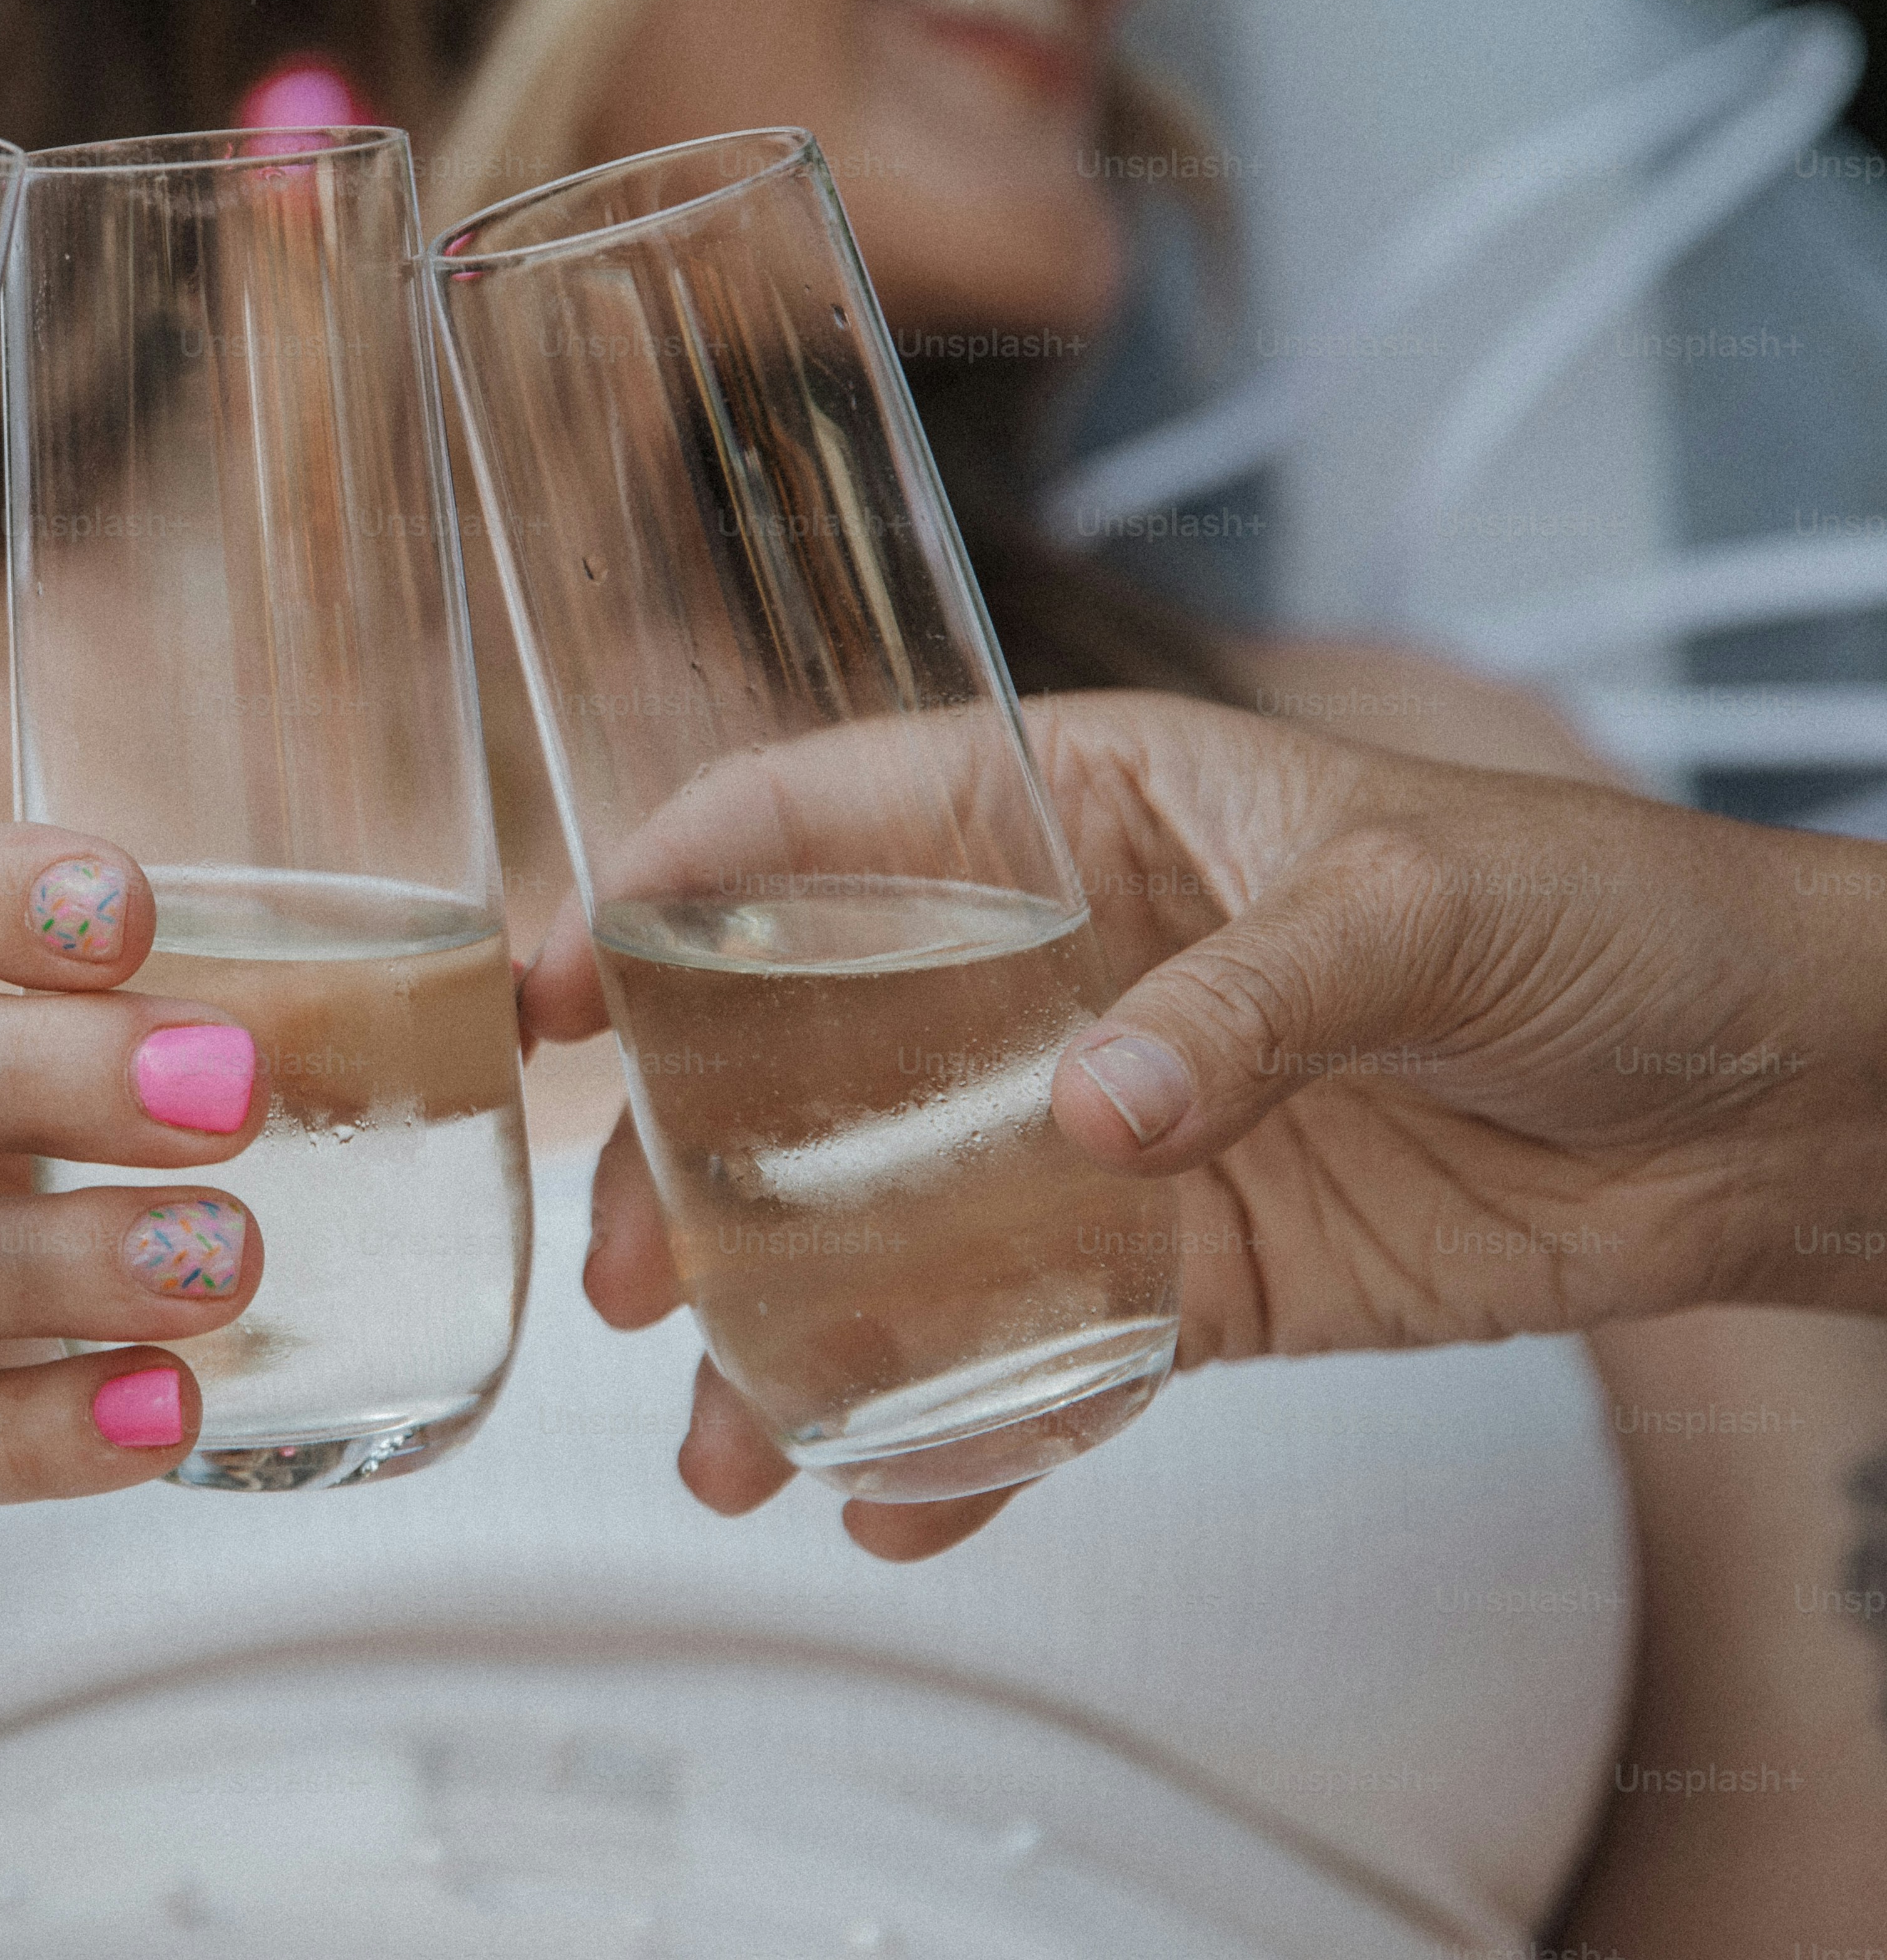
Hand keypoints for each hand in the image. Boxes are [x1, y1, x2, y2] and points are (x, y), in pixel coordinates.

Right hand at [525, 690, 1886, 1557]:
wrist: (1776, 1100)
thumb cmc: (1608, 922)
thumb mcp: (1430, 906)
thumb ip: (1253, 999)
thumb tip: (1093, 1118)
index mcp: (1079, 810)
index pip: (817, 821)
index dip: (660, 885)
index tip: (546, 980)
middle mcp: (1055, 970)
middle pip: (801, 1051)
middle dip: (688, 1159)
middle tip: (634, 1267)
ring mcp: (1103, 1130)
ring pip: (890, 1225)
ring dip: (788, 1332)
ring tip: (724, 1442)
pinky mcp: (1180, 1274)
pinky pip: (1031, 1356)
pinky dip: (958, 1434)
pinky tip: (891, 1499)